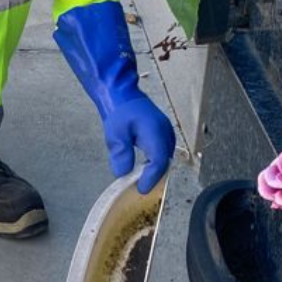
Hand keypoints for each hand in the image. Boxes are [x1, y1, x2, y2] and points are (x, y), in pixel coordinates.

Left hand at [53, 0, 174, 192]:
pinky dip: (155, 161)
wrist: (122, 92)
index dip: (150, 177)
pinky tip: (143, 167)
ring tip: (141, 180)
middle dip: (153, 176)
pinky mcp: (163, 132)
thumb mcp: (115, 132)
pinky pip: (163, 151)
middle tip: (139, 188)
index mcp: (154, 130)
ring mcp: (166, 131)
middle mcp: (165, 131)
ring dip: (154, 169)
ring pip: (165, 157)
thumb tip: (122, 174)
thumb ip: (120, 153)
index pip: (158, 161)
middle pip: (164, 161)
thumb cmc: (118, 110)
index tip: (140, 189)